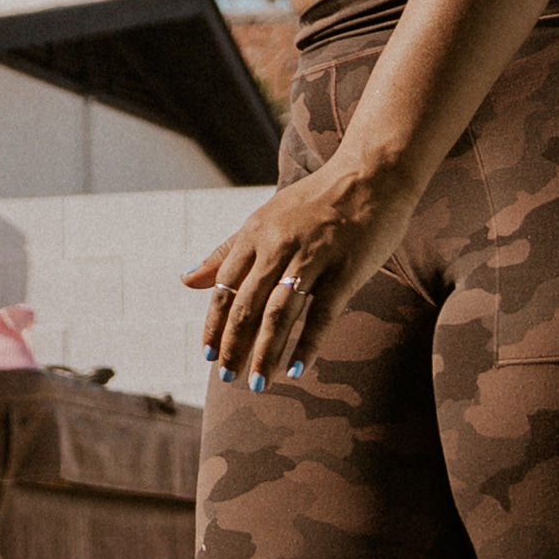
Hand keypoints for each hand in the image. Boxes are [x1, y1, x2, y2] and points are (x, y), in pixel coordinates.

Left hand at [181, 157, 419, 380]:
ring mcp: (313, 257)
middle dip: (234, 345)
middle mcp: (279, 245)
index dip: (215, 323)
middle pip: (248, 305)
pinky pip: (322, 313)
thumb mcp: (265, 219)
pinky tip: (295, 370)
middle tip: (227, 379)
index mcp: (256, 233)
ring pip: (279, 313)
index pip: (225, 287)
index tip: (208, 355)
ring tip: (256, 384)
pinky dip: (306, 343)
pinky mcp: (346, 268)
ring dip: (264, 353)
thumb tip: (186, 281)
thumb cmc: (317, 201)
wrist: (372, 174)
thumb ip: (227, 252)